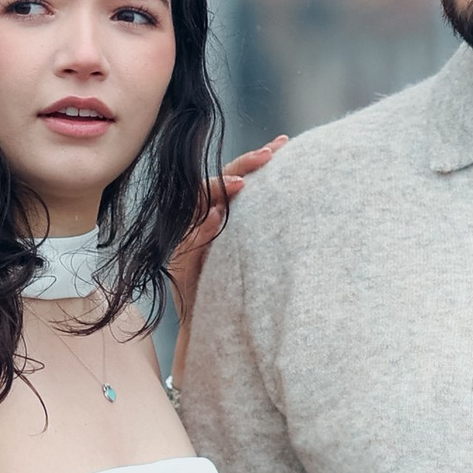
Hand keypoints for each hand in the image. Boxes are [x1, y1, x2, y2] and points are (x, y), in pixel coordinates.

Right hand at [167, 137, 286, 354]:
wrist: (212, 329)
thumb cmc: (235, 289)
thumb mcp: (250, 253)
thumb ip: (259, 225)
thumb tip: (292, 196)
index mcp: (220, 214)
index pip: (235, 176)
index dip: (256, 159)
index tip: (282, 144)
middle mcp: (201, 221)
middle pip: (217, 182)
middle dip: (243, 165)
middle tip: (270, 155)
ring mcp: (189, 241)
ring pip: (199, 204)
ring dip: (218, 191)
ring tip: (240, 184)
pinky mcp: (181, 264)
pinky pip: (190, 242)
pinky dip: (203, 229)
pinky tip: (217, 216)